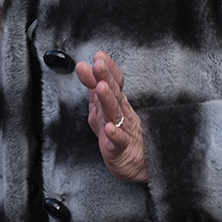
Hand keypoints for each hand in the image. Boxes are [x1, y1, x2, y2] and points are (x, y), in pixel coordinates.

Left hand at [76, 51, 147, 182]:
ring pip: (114, 113)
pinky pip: (118, 142)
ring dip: (108, 99)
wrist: (136, 166)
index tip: (100, 56)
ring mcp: (122, 131)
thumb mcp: (104, 110)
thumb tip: (84, 67)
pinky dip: (114, 135)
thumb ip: (95, 89)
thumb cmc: (121, 137)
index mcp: (116, 105)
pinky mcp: (121, 150)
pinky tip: (109, 128)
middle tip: (99, 64)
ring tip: (101, 87)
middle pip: (114, 93)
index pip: (114, 83)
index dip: (108, 69)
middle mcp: (120, 115)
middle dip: (106, 77)